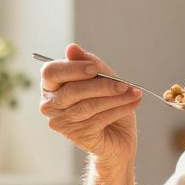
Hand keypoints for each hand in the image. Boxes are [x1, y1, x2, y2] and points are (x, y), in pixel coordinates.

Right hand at [38, 43, 141, 163]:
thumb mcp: (100, 78)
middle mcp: (50, 105)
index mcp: (51, 85)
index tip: (94, 68)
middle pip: (72, 91)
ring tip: (133, 92)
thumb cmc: (106, 102)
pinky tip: (133, 103)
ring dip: (114, 98)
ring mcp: (62, 122)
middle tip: (123, 83)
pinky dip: (119, 109)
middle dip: (101, 86)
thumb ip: (88, 63)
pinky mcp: (78, 135)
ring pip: (88, 106)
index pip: (51, 72)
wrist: (117, 135)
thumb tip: (71, 48)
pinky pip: (99, 119)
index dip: (73, 69)